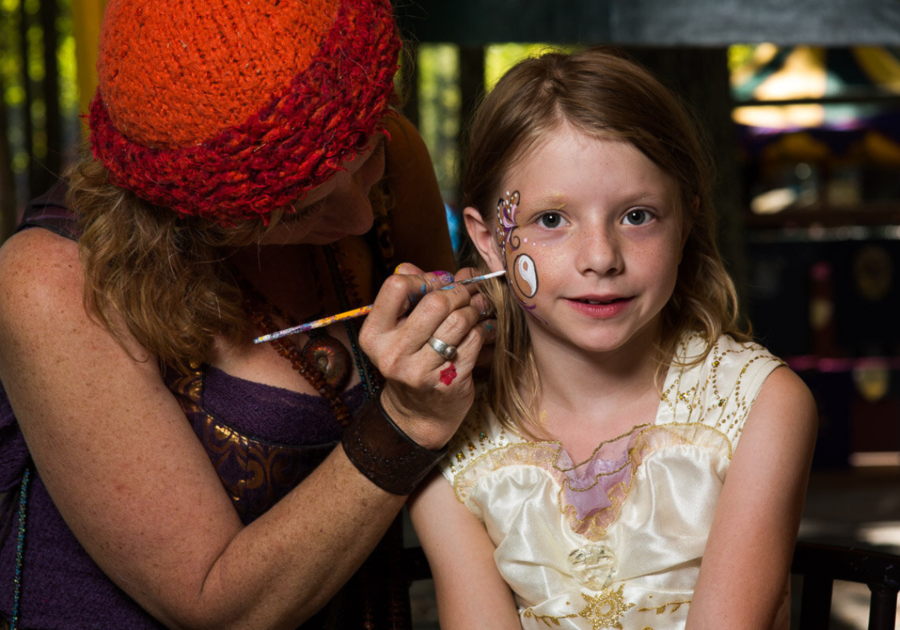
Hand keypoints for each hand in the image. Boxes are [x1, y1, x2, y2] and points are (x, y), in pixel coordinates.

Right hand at [359, 263, 495, 448]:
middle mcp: (392, 353)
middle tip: (468, 293)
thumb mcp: (398, 332)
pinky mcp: (448, 382)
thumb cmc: (411, 363)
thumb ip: (412, 297)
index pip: (397, 286)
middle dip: (458, 292)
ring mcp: (420, 370)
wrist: (418, 416)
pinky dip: (484, 329)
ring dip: (475, 309)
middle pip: (435, 302)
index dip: (424, 279)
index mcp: (374, 334)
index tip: (439, 284)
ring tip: (479, 307)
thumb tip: (439, 271)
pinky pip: (474, 341)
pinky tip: (485, 327)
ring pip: (459, 320)